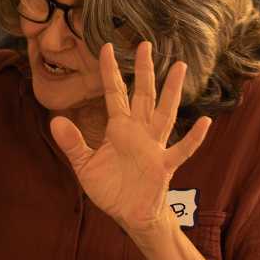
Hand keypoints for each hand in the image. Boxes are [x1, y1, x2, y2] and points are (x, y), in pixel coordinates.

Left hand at [50, 41, 211, 241]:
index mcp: (119, 128)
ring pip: (165, 113)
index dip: (110, 71)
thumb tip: (55, 121)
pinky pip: (181, 149)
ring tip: (180, 66)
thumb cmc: (111, 188)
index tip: (106, 47)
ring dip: (171, 91)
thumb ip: (73, 143)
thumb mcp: (85, 165)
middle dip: (144, 70)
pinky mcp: (164, 166)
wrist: (129, 216)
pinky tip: (204, 122)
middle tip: (146, 43)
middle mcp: (139, 132)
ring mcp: (154, 147)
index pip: (114, 93)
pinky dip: (193, 138)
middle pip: (143, 94)